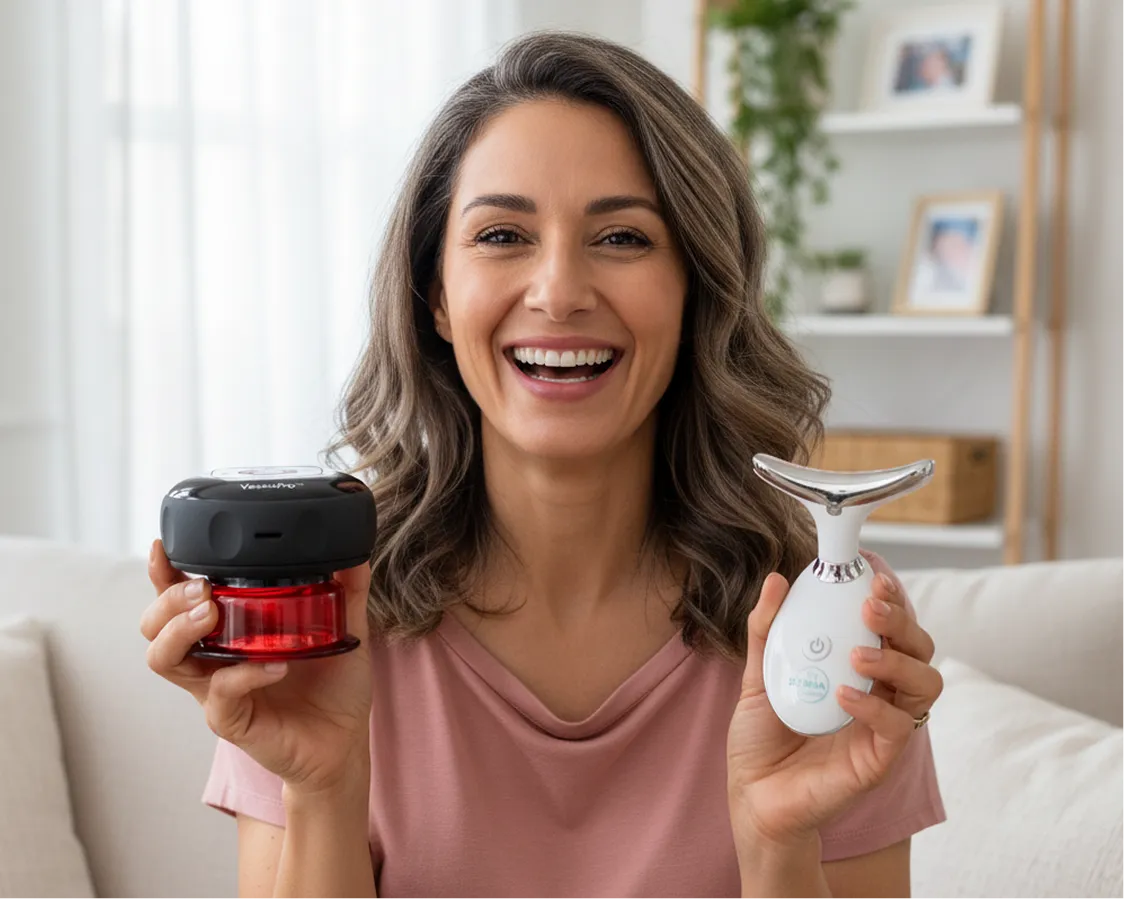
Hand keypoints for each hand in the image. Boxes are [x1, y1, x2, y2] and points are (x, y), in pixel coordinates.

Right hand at [140, 538, 374, 795]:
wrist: (345, 740)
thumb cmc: (333, 685)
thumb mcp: (343, 629)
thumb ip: (347, 589)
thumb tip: (353, 550)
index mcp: (229, 631)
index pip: (179, 599)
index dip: (162, 574)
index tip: (162, 548)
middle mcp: (213, 659)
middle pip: (154, 626)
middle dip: (168, 600)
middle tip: (203, 589)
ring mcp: (216, 690)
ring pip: (164, 660)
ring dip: (181, 631)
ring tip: (212, 613)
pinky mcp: (231, 720)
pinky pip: (220, 694)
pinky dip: (244, 674)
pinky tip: (275, 665)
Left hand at [726, 549, 942, 850]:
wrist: (752, 794)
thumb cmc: (761, 736)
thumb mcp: (758, 674)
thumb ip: (766, 629)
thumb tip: (775, 580)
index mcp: (859, 669)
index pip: (893, 627)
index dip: (893, 600)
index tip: (873, 577)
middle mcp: (882, 693)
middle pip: (921, 648)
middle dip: (903, 621)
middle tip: (871, 608)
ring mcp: (885, 727)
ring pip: (926, 684)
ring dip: (898, 660)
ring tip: (857, 654)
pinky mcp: (881, 760)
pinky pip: (897, 728)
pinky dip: (874, 705)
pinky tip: (843, 695)